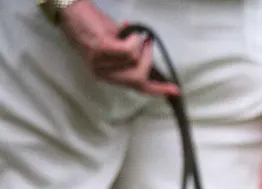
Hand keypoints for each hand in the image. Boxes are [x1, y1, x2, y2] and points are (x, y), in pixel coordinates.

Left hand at [60, 0, 178, 95]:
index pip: (136, 87)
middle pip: (138, 77)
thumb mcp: (113, 46)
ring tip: (131, 32)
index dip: (157, 89)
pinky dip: (133, 38)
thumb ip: (128, 57)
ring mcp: (100, 63)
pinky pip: (129, 50)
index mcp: (106, 75)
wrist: (72, 10)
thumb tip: (146, 58)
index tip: (175, 91)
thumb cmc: (92, 26)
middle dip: (148, 60)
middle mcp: (102, 73)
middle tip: (148, 43)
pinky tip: (127, 28)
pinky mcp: (101, 50)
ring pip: (135, 60)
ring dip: (138, 43)